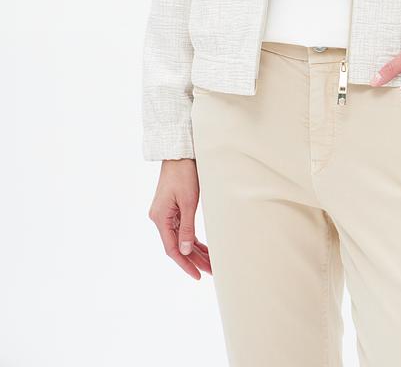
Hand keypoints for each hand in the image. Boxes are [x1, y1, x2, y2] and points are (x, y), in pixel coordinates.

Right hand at [148, 159, 211, 279]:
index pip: (172, 249)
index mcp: (160, 218)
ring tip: (211, 263)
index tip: (198, 275)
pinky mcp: (172, 209)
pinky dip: (192, 239)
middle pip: (177, 246)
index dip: (185, 264)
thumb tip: (186, 251)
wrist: (179, 154)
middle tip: (211, 271)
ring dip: (195, 251)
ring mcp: (165, 214)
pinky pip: (181, 229)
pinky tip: (203, 248)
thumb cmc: (184, 174)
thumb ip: (187, 227)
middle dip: (194, 260)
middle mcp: (160, 218)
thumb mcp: (189, 202)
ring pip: (180, 239)